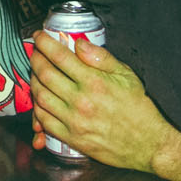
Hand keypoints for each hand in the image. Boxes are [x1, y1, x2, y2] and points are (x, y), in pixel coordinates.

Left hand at [29, 32, 171, 173]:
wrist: (147, 144)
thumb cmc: (138, 109)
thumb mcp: (126, 75)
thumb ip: (101, 57)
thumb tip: (79, 44)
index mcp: (94, 82)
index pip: (60, 57)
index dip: (45, 43)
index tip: (40, 37)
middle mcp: (81, 101)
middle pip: (45, 74)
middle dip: (35, 58)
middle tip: (35, 52)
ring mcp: (73, 121)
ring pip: (40, 96)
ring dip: (34, 80)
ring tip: (37, 72)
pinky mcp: (71, 138)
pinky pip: (44, 120)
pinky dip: (38, 107)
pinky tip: (41, 97)